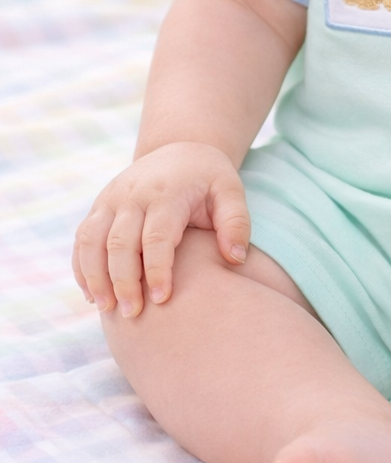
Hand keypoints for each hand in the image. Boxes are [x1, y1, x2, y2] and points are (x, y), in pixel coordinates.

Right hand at [72, 142, 249, 318]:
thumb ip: (236, 223)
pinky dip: (82, 267)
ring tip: (107, 308)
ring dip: (95, 276)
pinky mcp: (99, 207)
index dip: (156, 269)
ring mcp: (111, 200)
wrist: (179, 149)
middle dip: (123, 281)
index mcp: (167, 193)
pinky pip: (82, 239)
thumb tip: (235, 259)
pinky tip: (93, 295)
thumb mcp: (231, 191)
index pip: (156, 236)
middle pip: (119, 242)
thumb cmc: (208, 178)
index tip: (162, 299)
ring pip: (91, 240)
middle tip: (132, 313)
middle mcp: (132, 195)